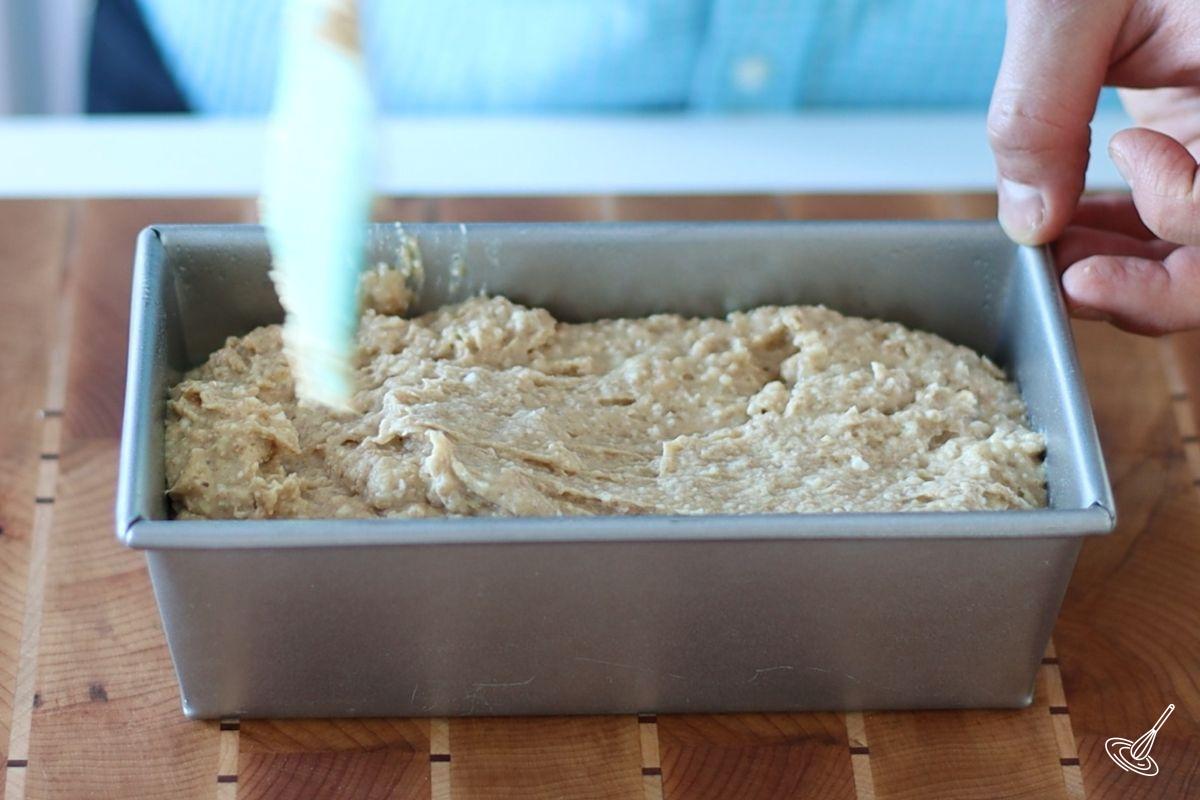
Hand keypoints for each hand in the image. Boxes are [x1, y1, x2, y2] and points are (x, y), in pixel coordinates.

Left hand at [987, 0, 1199, 333]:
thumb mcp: (1066, 4)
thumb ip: (1042, 108)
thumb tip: (1029, 222)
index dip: (1187, 207)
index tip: (1126, 151)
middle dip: (1157, 285)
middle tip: (1072, 280)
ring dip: (1129, 272)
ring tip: (1055, 257)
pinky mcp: (1195, 146)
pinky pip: (1172, 226)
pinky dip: (1120, 242)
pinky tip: (1067, 230)